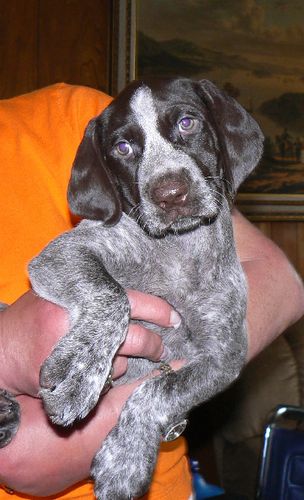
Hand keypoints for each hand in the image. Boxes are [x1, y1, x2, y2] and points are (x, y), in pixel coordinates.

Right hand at [0, 289, 179, 396]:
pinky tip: (94, 370)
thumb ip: (92, 292)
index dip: (160, 311)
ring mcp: (80, 356)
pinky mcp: (74, 381)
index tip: (174, 319)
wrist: (0, 352)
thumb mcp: (59, 293)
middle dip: (155, 345)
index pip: (135, 301)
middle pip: (137, 337)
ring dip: (126, 362)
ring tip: (117, 357)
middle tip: (162, 347)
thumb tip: (133, 295)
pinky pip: (106, 381)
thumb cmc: (32, 318)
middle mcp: (84, 325)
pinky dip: (107, 377)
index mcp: (84, 298)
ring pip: (123, 362)